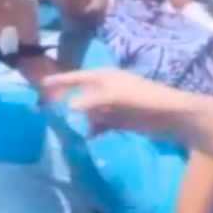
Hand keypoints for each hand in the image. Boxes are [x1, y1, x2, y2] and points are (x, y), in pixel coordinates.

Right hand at [43, 68, 196, 135]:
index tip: (41, 84)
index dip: (60, 80)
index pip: (76, 77)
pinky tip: (88, 135)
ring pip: (90, 110)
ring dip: (81, 117)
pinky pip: (101, 124)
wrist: (171, 114)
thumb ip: (92, 101)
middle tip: (46, 108)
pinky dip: (94, 128)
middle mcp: (106, 89)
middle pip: (81, 93)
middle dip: (67, 99)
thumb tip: (69, 107)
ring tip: (65, 126)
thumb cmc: (144, 98)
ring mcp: (113, 105)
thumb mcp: (115, 97)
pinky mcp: (120, 120)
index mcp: (104, 77)